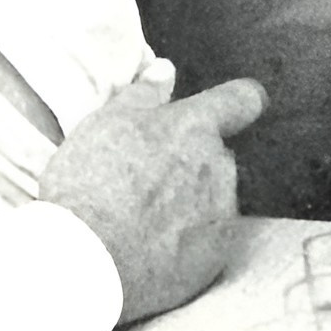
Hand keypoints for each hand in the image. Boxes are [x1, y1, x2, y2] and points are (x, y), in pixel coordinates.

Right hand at [37, 55, 267, 323]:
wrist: (88, 259)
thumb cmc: (90, 184)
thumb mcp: (105, 122)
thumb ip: (143, 95)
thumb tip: (166, 71)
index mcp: (194, 128)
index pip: (242, 100)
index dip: (237, 101)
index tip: (230, 108)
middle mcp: (219, 168)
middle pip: (219, 156)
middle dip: (194, 161)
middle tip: (148, 176)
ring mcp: (222, 215)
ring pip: (214, 198)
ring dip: (191, 202)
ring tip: (143, 217)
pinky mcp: (216, 258)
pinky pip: (209, 240)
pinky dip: (188, 241)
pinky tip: (152, 246)